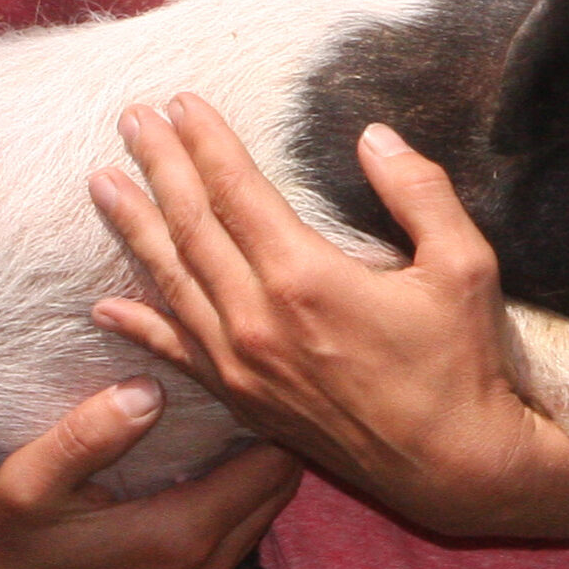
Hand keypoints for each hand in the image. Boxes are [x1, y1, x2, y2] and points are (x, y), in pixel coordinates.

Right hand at [0, 377, 299, 568]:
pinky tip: (208, 468)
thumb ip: (89, 435)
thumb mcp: (27, 483)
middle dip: (279, 439)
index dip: (274, 415)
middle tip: (255, 387)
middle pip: (279, 491)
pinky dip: (238, 505)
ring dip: (260, 473)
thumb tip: (149, 388)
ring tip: (237, 419)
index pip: (274, 464)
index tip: (257, 373)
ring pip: (262, 518)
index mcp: (180, 538)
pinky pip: (237, 544)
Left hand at [86, 98, 563, 534]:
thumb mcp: (466, 265)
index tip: (181, 101)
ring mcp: (242, 366)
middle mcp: (258, 321)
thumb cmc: (463, 364)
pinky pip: (176, 354)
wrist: (453, 467)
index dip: (206, 143)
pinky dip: (139, 326)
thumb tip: (375, 137)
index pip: (239, 193)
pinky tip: (106, 305)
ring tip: (102, 184)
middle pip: (193, 228)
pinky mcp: (244, 401)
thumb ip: (420, 194)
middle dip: (159, 168)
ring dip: (135, 229)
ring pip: (172, 283)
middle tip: (130, 119)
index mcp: (307, 279)